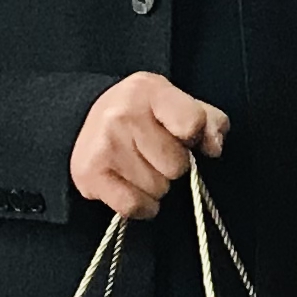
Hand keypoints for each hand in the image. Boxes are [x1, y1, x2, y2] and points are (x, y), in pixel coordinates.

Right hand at [70, 74, 226, 220]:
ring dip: (155, 184)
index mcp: (149, 91)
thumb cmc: (142, 114)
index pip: (193, 123)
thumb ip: (208, 121)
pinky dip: (140, 205)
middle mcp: (122, 116)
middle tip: (154, 152)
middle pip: (177, 166)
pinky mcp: (89, 175)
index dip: (195, 136)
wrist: (82, 117)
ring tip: (138, 165)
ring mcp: (104, 147)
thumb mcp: (177, 103)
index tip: (183, 135)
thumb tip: (214, 148)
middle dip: (172, 164)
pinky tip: (131, 187)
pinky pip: (135, 206)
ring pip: (158, 189)